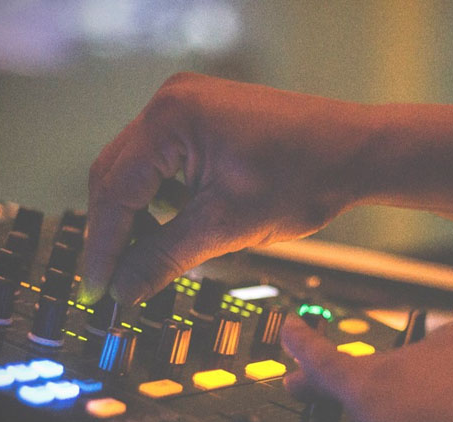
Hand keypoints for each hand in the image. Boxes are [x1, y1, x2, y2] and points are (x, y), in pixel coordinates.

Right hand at [80, 72, 370, 304]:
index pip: (115, 190)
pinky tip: (166, 231)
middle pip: (116, 175)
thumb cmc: (305, 177)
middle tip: (110, 284)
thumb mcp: (227, 227)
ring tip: (140, 263)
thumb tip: (123, 290)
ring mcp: (186, 105)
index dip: (103, 247)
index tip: (96, 291)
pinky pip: (162, 162)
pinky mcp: (201, 117)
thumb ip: (164, 258)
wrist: (356, 152)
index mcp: (171, 117)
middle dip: (113, 232)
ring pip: (135, 170)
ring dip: (135, 217)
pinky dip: (159, 198)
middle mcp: (171, 100)